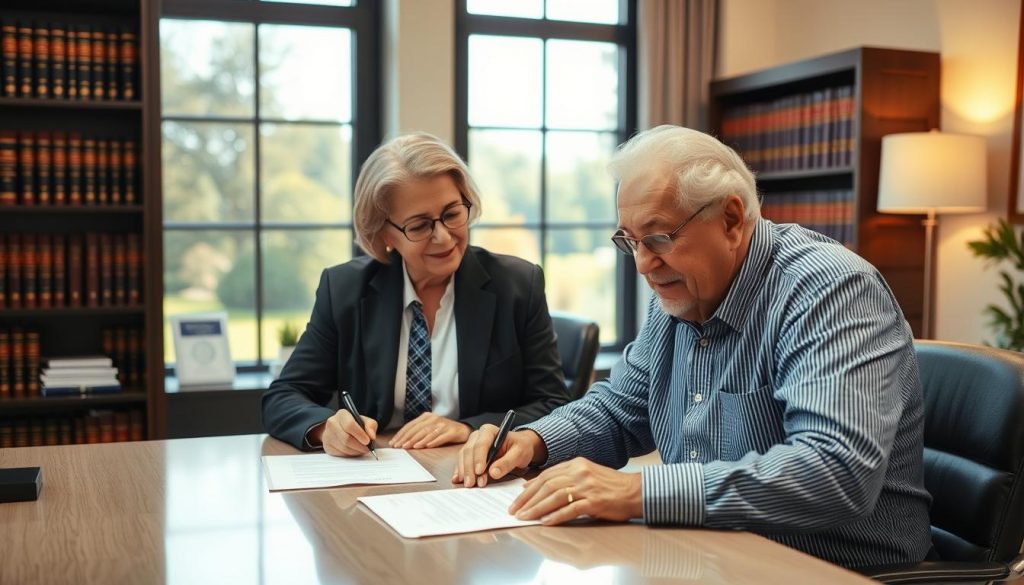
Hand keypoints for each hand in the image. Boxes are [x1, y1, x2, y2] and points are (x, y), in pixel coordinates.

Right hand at [315, 409, 377, 456]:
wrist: (340, 429)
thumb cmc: (354, 425)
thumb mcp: (365, 421)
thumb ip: (371, 426)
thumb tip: (371, 436)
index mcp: (342, 414)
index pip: (349, 425)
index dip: (360, 434)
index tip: (367, 441)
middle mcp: (332, 423)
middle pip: (346, 439)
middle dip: (359, 446)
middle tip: (367, 448)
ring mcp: (327, 435)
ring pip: (344, 448)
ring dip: (356, 451)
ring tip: (361, 449)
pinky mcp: (327, 446)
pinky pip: (340, 454)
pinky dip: (350, 455)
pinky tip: (353, 451)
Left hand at [390, 413, 471, 448]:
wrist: (463, 429)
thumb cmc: (443, 431)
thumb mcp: (429, 428)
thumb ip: (418, 432)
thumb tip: (402, 441)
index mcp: (426, 417)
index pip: (411, 426)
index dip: (401, 434)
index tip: (394, 443)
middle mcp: (434, 419)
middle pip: (418, 429)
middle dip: (407, 438)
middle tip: (399, 446)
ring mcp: (444, 425)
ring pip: (428, 433)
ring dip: (418, 440)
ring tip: (410, 447)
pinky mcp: (452, 431)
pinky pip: (441, 437)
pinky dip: (433, 441)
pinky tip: (427, 446)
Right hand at [452, 428, 546, 487]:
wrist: (520, 447)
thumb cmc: (520, 447)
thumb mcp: (519, 453)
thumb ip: (507, 462)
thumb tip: (493, 473)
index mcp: (489, 431)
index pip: (481, 444)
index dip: (479, 458)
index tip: (479, 471)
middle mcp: (478, 436)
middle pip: (469, 451)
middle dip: (470, 468)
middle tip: (472, 483)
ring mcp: (472, 444)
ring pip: (463, 457)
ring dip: (465, 471)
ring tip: (468, 484)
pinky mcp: (470, 454)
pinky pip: (462, 461)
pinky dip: (460, 471)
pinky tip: (459, 480)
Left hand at [509, 457, 641, 524]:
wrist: (636, 491)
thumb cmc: (611, 485)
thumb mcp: (587, 473)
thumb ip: (566, 477)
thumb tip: (540, 486)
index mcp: (577, 464)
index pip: (546, 474)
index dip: (529, 487)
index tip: (518, 498)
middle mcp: (580, 472)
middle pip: (547, 485)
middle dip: (527, 499)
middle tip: (515, 510)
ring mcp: (587, 486)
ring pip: (555, 496)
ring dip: (537, 508)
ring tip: (525, 517)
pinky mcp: (594, 501)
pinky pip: (570, 508)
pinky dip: (556, 516)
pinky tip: (546, 521)